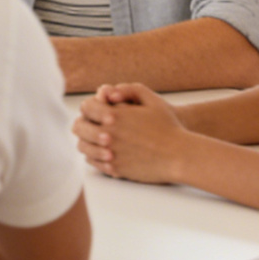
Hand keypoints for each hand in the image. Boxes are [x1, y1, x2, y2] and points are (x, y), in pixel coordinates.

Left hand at [72, 82, 191, 183]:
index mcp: (115, 116)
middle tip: (88, 124)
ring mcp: (110, 154)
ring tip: (93, 139)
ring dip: (86, 140)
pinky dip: (93, 156)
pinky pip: (93, 163)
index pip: (86, 108)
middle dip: (82, 123)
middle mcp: (108, 135)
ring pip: (83, 147)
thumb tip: (107, 93)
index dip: (89, 107)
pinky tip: (101, 152)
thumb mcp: (153, 101)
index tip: (94, 110)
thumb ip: (128, 90)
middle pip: (79, 127)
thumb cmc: (168, 127)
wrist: (179, 156)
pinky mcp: (114, 169)